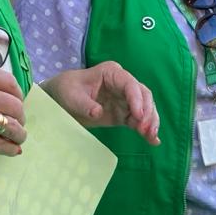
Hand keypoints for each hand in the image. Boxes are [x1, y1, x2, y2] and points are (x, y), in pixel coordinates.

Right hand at [0, 62, 25, 156]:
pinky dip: (10, 149)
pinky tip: (12, 150)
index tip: (17, 103)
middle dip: (20, 116)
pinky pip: (0, 144)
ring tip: (18, 138)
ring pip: (11, 125)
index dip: (18, 95)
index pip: (9, 82)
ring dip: (19, 134)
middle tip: (17, 123)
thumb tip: (5, 98)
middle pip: (14, 104)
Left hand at [44, 61, 159, 144]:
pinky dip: (146, 130)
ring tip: (151, 137)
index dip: (137, 99)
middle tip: (146, 130)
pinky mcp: (124, 114)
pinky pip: (138, 120)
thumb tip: (98, 112)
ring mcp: (125, 99)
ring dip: (150, 122)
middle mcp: (123, 84)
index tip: (138, 116)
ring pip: (145, 108)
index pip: (130, 84)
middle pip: (143, 95)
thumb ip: (85, 105)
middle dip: (147, 112)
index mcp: (112, 73)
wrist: (62, 99)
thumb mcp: (71, 96)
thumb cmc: (67, 90)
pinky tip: (153, 140)